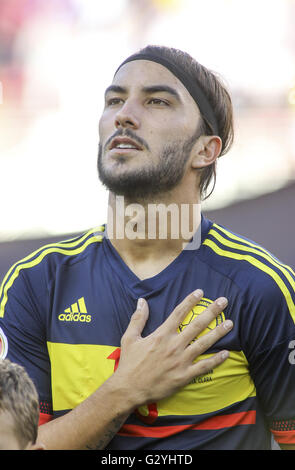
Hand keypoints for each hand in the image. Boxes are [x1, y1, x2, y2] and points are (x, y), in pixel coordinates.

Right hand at [114, 289, 232, 407]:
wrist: (129, 389)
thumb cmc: (129, 363)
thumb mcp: (130, 337)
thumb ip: (138, 318)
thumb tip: (142, 300)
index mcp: (161, 334)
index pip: (178, 313)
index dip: (190, 301)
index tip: (200, 292)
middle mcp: (174, 345)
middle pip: (196, 325)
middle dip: (211, 312)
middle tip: (224, 302)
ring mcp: (181, 361)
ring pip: (204, 343)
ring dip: (218, 332)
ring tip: (230, 323)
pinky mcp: (184, 375)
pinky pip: (203, 367)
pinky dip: (216, 360)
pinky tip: (226, 353)